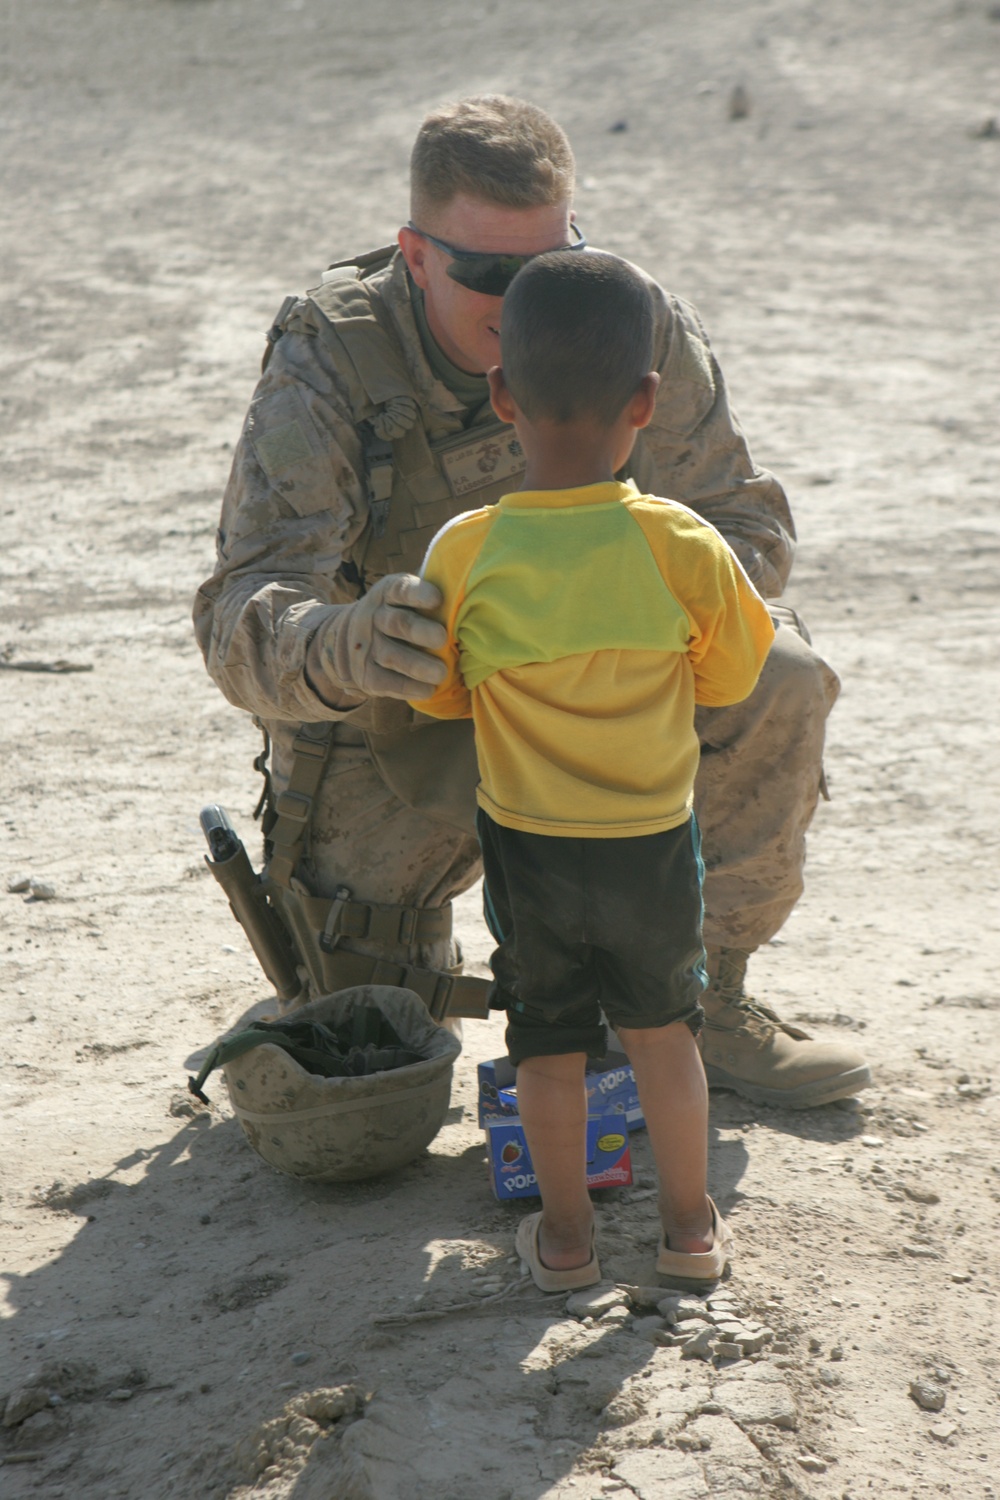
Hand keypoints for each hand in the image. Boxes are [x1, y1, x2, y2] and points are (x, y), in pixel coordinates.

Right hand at [308, 573, 447, 701]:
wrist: (349, 640)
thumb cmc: (396, 616)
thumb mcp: (403, 599)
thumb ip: (428, 599)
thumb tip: (469, 602)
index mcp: (386, 594)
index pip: (400, 590)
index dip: (418, 593)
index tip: (438, 598)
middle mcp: (372, 618)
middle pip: (396, 623)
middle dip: (419, 631)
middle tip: (442, 638)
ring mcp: (366, 647)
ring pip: (391, 656)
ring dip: (417, 666)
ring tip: (441, 673)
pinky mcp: (365, 675)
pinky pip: (386, 682)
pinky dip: (408, 687)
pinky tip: (428, 690)